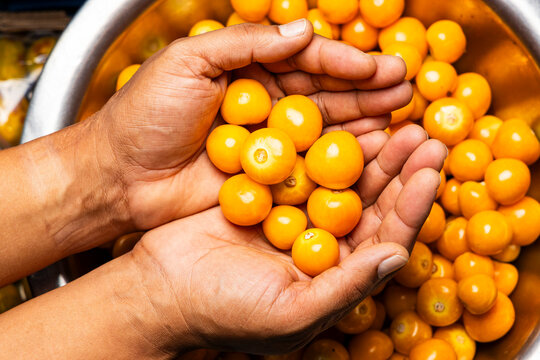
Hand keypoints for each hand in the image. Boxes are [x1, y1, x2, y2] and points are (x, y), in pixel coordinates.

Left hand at [93, 19, 411, 230]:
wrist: (120, 176)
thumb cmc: (144, 116)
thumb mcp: (188, 62)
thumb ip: (245, 44)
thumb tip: (302, 30)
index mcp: (246, 69)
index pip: (302, 59)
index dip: (340, 61)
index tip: (375, 65)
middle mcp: (264, 102)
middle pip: (323, 90)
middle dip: (364, 87)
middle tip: (405, 86)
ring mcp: (268, 141)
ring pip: (324, 125)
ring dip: (362, 117)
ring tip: (401, 112)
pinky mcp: (267, 175)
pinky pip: (309, 163)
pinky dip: (340, 155)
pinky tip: (372, 146)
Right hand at [126, 124, 445, 353]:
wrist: (162, 288)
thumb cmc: (224, 311)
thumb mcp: (289, 312)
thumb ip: (344, 289)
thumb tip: (395, 256)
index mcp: (336, 277)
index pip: (387, 239)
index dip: (412, 207)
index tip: (430, 172)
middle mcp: (324, 245)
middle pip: (374, 204)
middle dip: (401, 170)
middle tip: (422, 134)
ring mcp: (297, 217)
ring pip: (345, 180)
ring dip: (371, 153)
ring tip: (395, 121)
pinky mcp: (270, 195)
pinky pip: (305, 166)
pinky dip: (325, 145)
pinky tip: (343, 122)